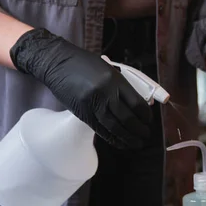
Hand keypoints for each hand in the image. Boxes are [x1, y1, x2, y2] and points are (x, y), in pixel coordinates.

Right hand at [10, 28, 150, 148]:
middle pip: (127, 118)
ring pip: (115, 127)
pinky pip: (100, 130)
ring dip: (128, 138)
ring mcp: (92, 104)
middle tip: (146, 135)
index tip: (149, 121)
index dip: (145, 116)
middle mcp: (105, 93)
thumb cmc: (84, 63)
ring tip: (137, 143)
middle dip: (139, 130)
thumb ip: (123, 85)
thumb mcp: (108, 69)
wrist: (56, 62)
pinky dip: (112, 138)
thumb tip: (140, 103)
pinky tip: (121, 142)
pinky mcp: (81, 113)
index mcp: (114, 80)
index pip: (136, 103)